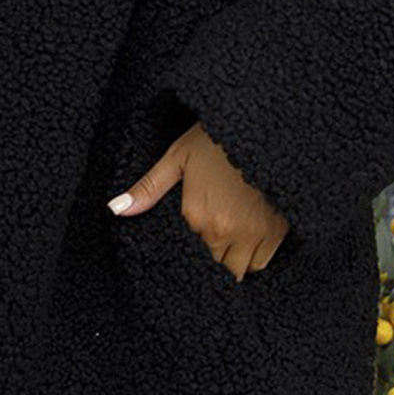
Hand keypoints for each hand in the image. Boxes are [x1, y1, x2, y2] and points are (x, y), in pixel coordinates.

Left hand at [107, 121, 288, 277]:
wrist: (264, 125)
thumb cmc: (219, 138)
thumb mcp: (179, 156)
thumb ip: (149, 187)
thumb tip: (116, 209)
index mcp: (196, 216)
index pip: (190, 256)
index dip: (194, 251)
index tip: (199, 241)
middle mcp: (222, 231)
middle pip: (217, 267)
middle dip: (216, 257)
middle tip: (219, 237)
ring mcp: (253, 234)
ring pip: (242, 270)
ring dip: (238, 259)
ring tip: (237, 235)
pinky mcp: (278, 232)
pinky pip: (264, 261)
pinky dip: (259, 254)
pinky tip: (255, 233)